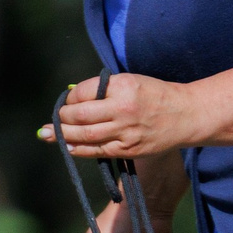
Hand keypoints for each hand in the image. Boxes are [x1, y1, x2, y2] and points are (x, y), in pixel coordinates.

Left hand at [41, 74, 195, 159]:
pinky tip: (67, 146)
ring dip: (62, 134)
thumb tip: (73, 96)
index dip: (70, 97)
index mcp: (123, 86)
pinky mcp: (128, 150)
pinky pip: (96, 150)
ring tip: (46, 134)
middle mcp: (122, 109)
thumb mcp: (131, 82)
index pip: (83, 92)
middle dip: (62, 117)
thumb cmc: (156, 95)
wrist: (186, 115)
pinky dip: (78, 149)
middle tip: (55, 118)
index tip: (68, 100)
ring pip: (84, 135)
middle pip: (79, 115)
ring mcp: (125, 132)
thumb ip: (104, 89)